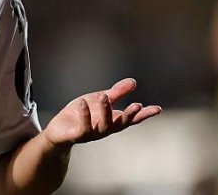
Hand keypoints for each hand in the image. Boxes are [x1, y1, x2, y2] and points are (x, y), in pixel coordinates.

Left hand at [42, 78, 160, 147]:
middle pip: (121, 124)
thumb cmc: (81, 114)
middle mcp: (105, 129)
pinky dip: (84, 115)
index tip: (158, 109)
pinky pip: (84, 127)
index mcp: (112, 120)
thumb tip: (133, 82)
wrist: (59, 129)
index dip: (145, 115)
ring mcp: (93, 133)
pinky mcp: (78, 135)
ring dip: (105, 111)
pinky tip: (83, 103)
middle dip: (129, 115)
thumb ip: (116, 92)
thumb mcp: (99, 100)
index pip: (132, 118)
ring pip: (103, 126)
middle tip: (137, 105)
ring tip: (104, 96)